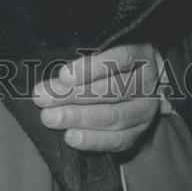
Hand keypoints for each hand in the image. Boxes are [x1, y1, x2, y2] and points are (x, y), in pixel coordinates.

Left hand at [32, 43, 164, 152]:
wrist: (136, 83)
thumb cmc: (109, 61)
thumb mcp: (102, 50)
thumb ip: (83, 61)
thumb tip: (55, 75)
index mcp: (141, 55)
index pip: (121, 59)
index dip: (92, 68)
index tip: (63, 75)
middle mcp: (147, 83)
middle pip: (111, 90)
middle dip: (73, 95)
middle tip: (43, 98)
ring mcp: (146, 110)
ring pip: (114, 116)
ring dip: (78, 118)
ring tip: (50, 118)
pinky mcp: (139, 132)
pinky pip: (118, 140)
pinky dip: (93, 139)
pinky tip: (70, 137)